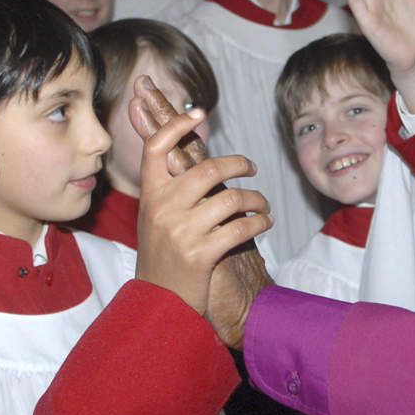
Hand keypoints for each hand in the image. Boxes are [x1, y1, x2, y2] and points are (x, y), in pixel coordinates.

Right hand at [133, 101, 271, 316]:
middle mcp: (163, 209)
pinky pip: (241, 228)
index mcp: (150, 196)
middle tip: (251, 168)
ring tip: (263, 205)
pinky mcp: (201, 254)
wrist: (158, 303)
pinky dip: (260, 222)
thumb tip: (185, 150)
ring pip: (232, 199)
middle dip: (239, 164)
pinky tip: (264, 223)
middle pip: (209, 169)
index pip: (156, 148)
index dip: (176, 125)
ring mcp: (181, 231)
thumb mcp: (156, 217)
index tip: (198, 111)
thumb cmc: (163, 257)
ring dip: (257, 200)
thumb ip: (170, 187)